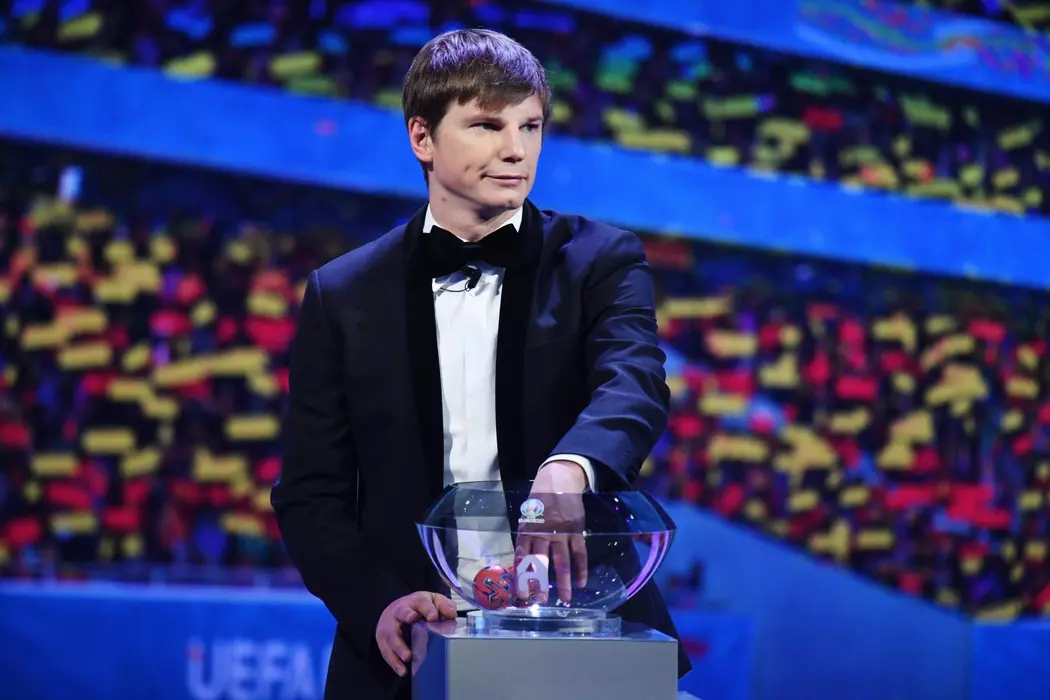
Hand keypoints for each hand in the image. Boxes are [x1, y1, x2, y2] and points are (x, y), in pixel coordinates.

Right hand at [375, 592, 455, 676]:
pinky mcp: (383, 641)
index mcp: (413, 602)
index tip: (433, 616)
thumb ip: (442, 605)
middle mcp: (399, 612)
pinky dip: (394, 662)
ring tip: (408, 656)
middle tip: (412, 621)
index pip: (420, 602)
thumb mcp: (431, 601)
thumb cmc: (416, 609)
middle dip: (406, 616)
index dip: (427, 609)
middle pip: (402, 613)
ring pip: (392, 636)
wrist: (393, 612)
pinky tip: (403, 670)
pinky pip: (387, 652)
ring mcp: (389, 627)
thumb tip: (450, 614)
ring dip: (399, 646)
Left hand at [515, 461, 588, 604]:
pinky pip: (580, 552)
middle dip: (540, 582)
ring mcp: (561, 533)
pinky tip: (581, 582)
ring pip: (562, 561)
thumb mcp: (527, 516)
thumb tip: (523, 561)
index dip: (522, 575)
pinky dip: (581, 568)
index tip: (521, 592)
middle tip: (540, 600)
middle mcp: (543, 533)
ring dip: (564, 581)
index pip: (523, 556)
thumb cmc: (539, 500)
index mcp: (527, 530)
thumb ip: (526, 536)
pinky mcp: (576, 530)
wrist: (558, 480)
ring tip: (565, 598)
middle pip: (541, 561)